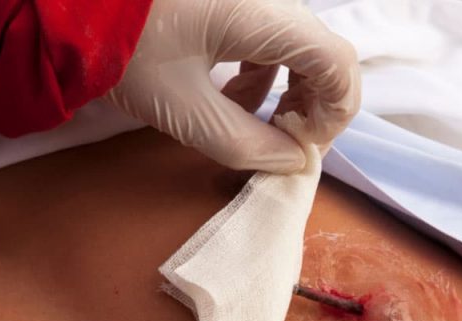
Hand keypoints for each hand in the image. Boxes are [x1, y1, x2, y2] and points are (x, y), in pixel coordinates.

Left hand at [107, 0, 359, 173]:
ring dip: (290, 90)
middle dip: (315, 106)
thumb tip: (291, 162)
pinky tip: (231, 95)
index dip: (334, 114)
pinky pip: (271, 35)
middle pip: (325, 55)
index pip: (339, 65)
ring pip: (300, 46)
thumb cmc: (123, 46)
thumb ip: (244, 144)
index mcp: (266, 16)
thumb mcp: (182, 107)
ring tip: (254, 124)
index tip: (301, 146)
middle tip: (286, 144)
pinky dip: (264, 70)